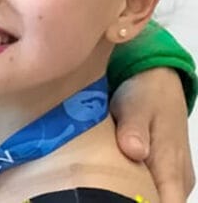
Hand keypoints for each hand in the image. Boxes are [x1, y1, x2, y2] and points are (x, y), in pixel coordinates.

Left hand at [111, 69, 194, 202]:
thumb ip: (134, 129)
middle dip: (127, 200)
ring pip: (152, 198)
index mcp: (171, 168)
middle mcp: (177, 179)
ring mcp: (171, 177)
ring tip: (98, 186)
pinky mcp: (162, 173)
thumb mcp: (135, 107)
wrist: (157, 82)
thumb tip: (134, 151)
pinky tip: (106, 180)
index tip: (114, 198)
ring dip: (128, 195)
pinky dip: (129, 188)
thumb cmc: (146, 94)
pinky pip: (148, 189)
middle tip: (96, 191)